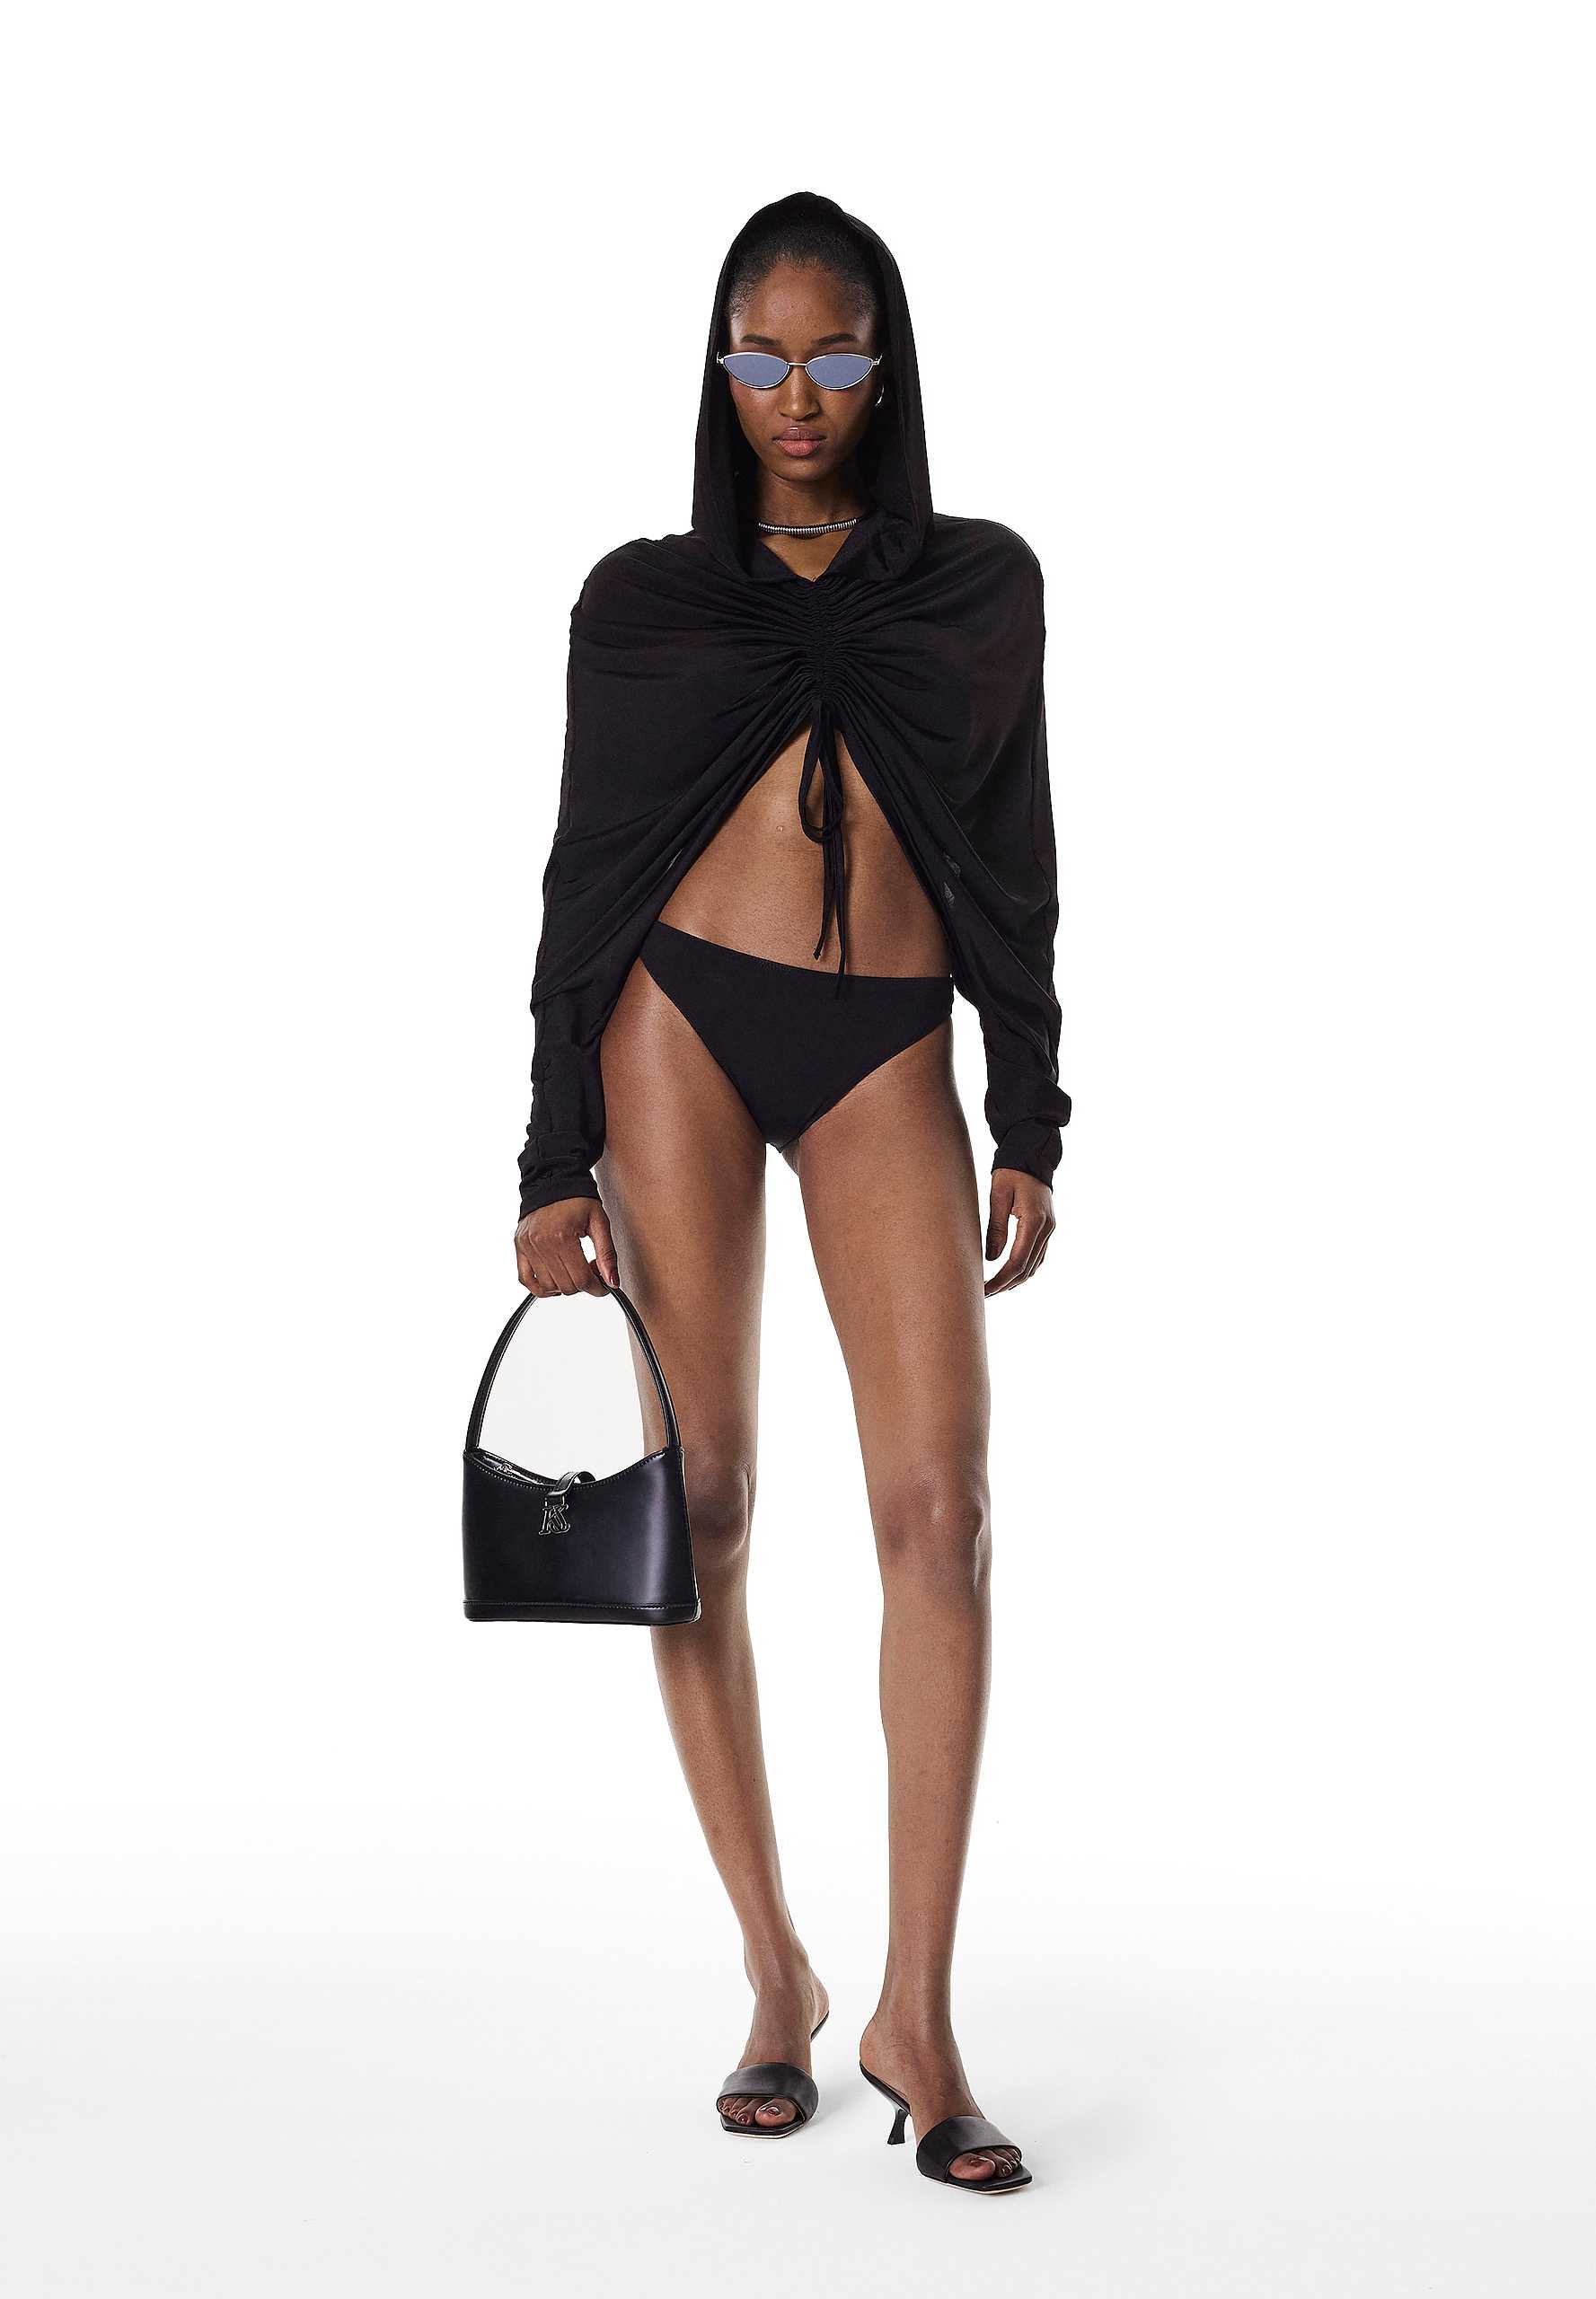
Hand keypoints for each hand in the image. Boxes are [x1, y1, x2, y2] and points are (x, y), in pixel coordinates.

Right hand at [514, 1196, 618, 1298]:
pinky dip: (540, 1287)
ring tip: (574, 1270)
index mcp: (562, 1236)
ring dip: (565, 1286)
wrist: (554, 1180)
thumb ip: (607, 1254)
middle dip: (583, 1285)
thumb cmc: (577, 1199)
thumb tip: (612, 1282)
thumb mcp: (600, 1223)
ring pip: (548, 1287)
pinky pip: (525, 1279)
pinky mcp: (519, 1246)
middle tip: (591, 1270)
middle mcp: (541, 1243)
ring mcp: (527, 1246)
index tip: (603, 1286)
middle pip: (566, 1286)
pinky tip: (554, 1281)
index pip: (581, 1279)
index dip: (597, 1288)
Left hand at [984, 1169, 1054, 1295]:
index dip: (1001, 1279)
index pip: (1018, 1261)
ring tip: (994, 1288)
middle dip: (1006, 1284)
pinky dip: (1025, 1268)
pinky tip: (1010, 1274)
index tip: (985, 1289)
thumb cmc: (1011, 1171)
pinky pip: (1038, 1255)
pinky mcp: (1047, 1227)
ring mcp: (1049, 1229)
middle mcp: (1046, 1228)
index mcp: (1034, 1221)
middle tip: (984, 1293)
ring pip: (1035, 1264)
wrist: (1031, 1155)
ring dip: (1016, 1279)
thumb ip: (996, 1228)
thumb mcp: (997, 1196)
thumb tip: (991, 1259)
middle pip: (1028, 1268)